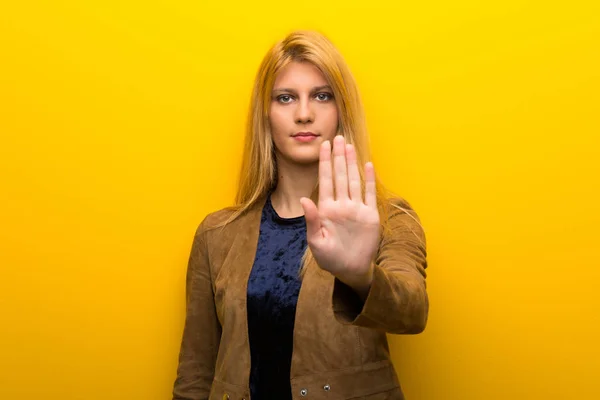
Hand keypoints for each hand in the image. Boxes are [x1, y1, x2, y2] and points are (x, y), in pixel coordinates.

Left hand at [300, 135, 380, 289]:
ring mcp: (356, 209)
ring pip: (353, 181)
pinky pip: (369, 194)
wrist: (351, 270)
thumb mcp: (316, 242)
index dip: (324, 163)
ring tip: (349, 145)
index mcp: (326, 209)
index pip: (325, 180)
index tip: (322, 146)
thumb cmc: (330, 259)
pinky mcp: (370, 215)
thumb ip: (311, 220)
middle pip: (340, 175)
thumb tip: (305, 199)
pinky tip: (367, 165)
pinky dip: (368, 179)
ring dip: (351, 163)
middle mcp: (341, 205)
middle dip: (338, 157)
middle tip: (337, 137)